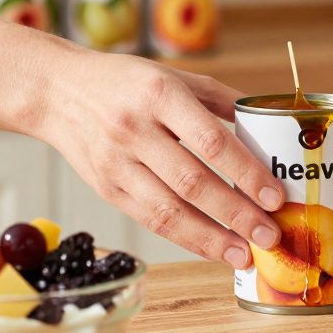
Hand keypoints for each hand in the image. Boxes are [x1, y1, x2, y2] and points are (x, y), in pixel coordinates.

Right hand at [38, 49, 284, 268]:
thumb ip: (220, 100)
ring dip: (211, 238)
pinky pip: (150, 220)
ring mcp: (117, 163)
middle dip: (237, 214)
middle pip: (193, 182)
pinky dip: (185, 238)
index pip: (210, 141)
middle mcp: (135, 129)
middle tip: (270, 235)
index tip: (275, 196)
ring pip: (169, 210)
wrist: (57, 91)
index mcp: (160, 94)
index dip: (245, 172)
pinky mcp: (106, 188)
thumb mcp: (174, 77)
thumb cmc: (125, 82)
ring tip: (245, 254)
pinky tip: (212, 248)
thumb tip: (268, 124)